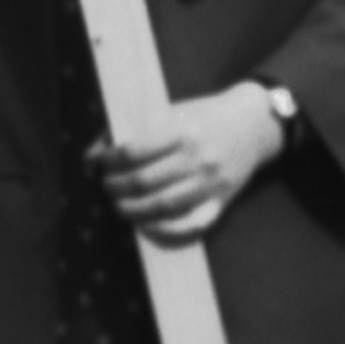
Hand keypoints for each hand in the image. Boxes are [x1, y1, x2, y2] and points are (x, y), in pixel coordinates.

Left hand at [92, 84, 286, 242]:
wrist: (252, 123)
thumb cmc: (204, 115)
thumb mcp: (172, 112)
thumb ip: (135, 131)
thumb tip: (92, 154)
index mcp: (182, 131)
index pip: (134, 151)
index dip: (108, 160)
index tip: (96, 162)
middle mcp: (197, 158)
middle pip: (144, 181)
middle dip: (115, 187)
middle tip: (104, 186)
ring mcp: (211, 183)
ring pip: (164, 206)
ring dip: (133, 211)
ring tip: (118, 206)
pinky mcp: (222, 202)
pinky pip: (192, 225)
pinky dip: (166, 231)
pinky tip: (147, 227)